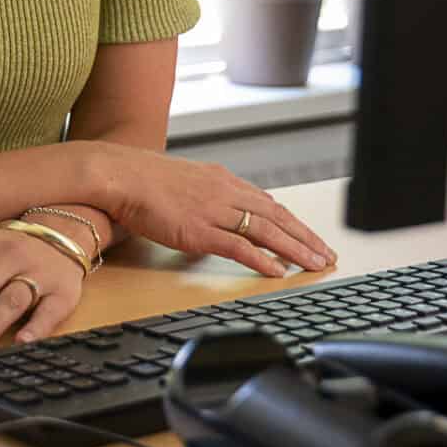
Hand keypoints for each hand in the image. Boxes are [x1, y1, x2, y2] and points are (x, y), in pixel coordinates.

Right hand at [98, 144, 335, 276]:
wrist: (119, 175)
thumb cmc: (142, 180)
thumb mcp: (185, 180)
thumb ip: (208, 194)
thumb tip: (223, 209)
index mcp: (222, 180)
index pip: (268, 203)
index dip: (294, 223)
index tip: (311, 237)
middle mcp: (224, 192)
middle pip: (277, 216)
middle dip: (306, 237)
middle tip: (327, 255)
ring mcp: (213, 211)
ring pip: (266, 231)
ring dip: (295, 249)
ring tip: (315, 265)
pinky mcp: (198, 230)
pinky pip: (238, 246)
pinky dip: (262, 259)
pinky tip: (278, 271)